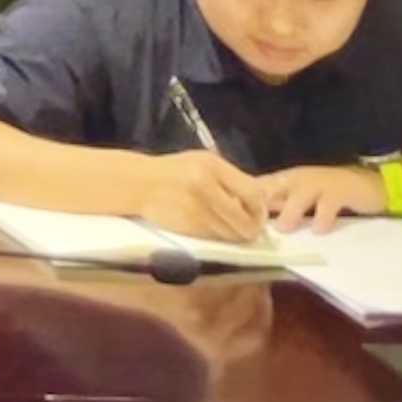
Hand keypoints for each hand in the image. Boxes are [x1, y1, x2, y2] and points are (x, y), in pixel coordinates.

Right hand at [131, 148, 271, 245]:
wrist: (139, 182)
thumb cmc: (174, 171)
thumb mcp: (203, 163)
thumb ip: (231, 179)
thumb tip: (262, 200)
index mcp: (212, 166)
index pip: (253, 194)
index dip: (260, 209)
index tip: (257, 213)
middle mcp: (205, 185)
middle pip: (246, 219)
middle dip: (251, 227)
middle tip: (249, 227)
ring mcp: (195, 207)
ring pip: (232, 233)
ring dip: (235, 234)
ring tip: (228, 226)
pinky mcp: (188, 225)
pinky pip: (215, 237)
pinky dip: (218, 236)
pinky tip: (210, 226)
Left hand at [256, 163, 380, 229]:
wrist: (367, 184)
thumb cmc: (328, 193)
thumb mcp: (301, 197)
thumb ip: (280, 205)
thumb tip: (253, 218)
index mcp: (285, 180)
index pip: (260, 186)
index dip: (244, 198)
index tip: (232, 213)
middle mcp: (298, 179)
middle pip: (274, 187)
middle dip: (261, 200)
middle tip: (250, 219)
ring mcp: (318, 184)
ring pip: (300, 196)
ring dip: (290, 211)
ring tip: (283, 228)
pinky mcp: (339, 192)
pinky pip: (328, 205)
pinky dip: (323, 218)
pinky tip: (319, 230)